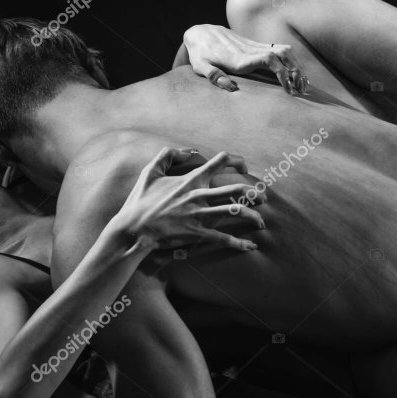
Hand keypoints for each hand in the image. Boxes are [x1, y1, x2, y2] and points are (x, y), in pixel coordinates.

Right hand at [113, 148, 265, 252]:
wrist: (133, 228)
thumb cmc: (140, 201)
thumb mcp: (150, 171)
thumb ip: (167, 156)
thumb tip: (187, 151)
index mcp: (191, 179)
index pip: (220, 161)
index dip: (237, 161)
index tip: (244, 167)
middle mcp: (198, 195)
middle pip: (236, 189)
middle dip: (255, 193)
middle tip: (264, 197)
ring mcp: (198, 214)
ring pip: (234, 212)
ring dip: (253, 216)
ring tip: (262, 222)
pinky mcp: (196, 233)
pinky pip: (223, 238)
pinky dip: (239, 243)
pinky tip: (250, 246)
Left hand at [174, 24, 307, 94]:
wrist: (200, 33)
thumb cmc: (199, 53)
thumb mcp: (200, 66)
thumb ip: (213, 76)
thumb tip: (230, 87)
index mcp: (240, 59)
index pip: (268, 60)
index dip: (281, 72)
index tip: (288, 88)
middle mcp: (251, 50)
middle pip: (282, 54)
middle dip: (296, 70)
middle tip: (302, 90)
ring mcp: (255, 47)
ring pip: (284, 51)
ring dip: (297, 66)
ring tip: (303, 85)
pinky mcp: (256, 46)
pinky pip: (279, 51)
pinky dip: (291, 62)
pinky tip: (296, 76)